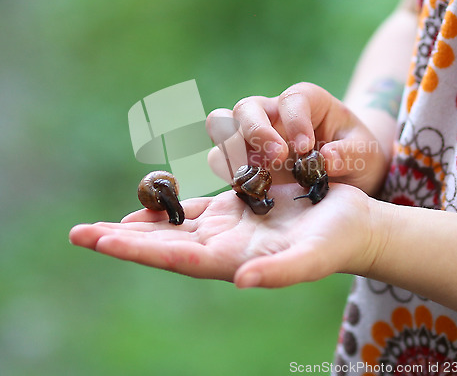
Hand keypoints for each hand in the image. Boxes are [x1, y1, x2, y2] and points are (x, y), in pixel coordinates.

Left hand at [69, 183, 373, 287]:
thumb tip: (242, 282)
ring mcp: (227, 227)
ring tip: (100, 226)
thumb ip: (279, 272)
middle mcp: (222, 246)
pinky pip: (194, 208)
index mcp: (232, 260)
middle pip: (162, 244)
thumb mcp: (312, 257)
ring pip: (172, 226)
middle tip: (78, 234)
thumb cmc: (337, 243)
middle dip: (121, 240)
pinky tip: (150, 202)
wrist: (350, 226)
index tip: (99, 241)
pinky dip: (168, 207)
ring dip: (137, 224)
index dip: (137, 249)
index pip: (175, 256)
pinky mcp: (236, 208)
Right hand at [206, 82, 387, 194]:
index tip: (306, 147)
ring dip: (232, 150)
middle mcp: (273, 114)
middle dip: (256, 131)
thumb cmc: (356, 154)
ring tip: (257, 175)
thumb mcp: (366, 153)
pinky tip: (250, 189)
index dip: (294, 120)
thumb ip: (351, 154)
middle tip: (277, 159)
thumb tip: (326, 159)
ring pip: (221, 127)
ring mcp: (254, 137)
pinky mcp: (244, 161)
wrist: (346, 173)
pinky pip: (221, 159)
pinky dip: (229, 172)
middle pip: (246, 108)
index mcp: (305, 102)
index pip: (291, 100)